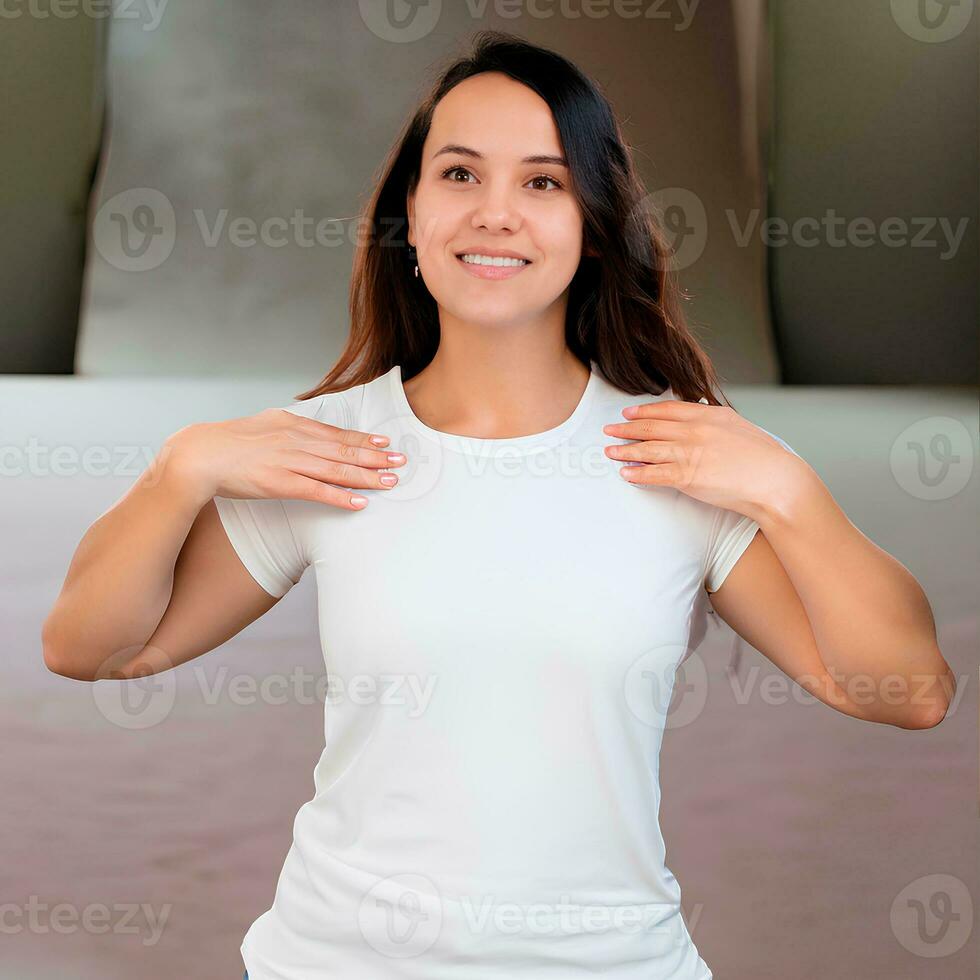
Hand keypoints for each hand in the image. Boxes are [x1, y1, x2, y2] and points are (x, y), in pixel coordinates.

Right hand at [163, 408, 406, 510]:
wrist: (199, 454)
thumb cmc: (226, 443)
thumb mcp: (261, 426)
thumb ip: (285, 429)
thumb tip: (302, 429)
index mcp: (292, 425)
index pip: (336, 433)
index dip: (363, 439)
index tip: (385, 441)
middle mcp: (296, 440)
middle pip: (344, 450)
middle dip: (376, 456)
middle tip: (401, 461)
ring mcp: (290, 461)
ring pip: (338, 470)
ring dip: (367, 476)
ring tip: (390, 481)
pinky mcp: (281, 483)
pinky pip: (318, 491)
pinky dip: (341, 496)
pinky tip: (360, 502)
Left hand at [602, 399, 804, 521]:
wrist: (775, 480)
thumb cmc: (763, 458)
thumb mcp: (738, 427)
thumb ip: (715, 421)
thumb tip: (701, 416)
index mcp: (709, 415)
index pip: (668, 409)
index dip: (645, 411)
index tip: (629, 412)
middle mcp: (695, 431)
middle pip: (652, 427)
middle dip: (626, 428)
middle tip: (609, 429)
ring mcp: (690, 453)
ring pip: (648, 449)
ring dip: (624, 450)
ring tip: (609, 450)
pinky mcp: (688, 477)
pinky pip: (654, 474)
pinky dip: (636, 473)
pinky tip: (625, 473)